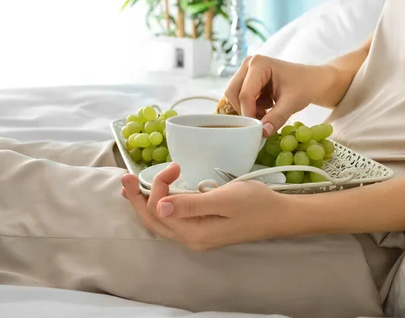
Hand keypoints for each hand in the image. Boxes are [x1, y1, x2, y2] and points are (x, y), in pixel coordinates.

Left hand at [121, 163, 289, 250]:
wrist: (280, 215)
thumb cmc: (256, 204)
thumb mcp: (224, 200)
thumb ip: (190, 204)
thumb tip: (159, 207)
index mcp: (193, 233)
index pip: (159, 210)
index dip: (158, 185)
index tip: (175, 165)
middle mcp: (191, 239)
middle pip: (153, 221)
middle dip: (136, 199)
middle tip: (124, 178)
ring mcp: (197, 236)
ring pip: (162, 221)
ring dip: (146, 203)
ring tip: (131, 187)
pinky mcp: (204, 229)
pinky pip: (175, 220)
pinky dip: (162, 206)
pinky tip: (160, 195)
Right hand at [224, 55, 323, 135]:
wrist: (313, 81)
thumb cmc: (305, 86)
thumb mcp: (292, 103)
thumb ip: (276, 118)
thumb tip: (262, 133)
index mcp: (258, 63)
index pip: (245, 93)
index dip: (249, 113)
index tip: (258, 129)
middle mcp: (248, 64)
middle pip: (232, 93)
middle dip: (245, 111)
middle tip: (260, 122)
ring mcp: (246, 72)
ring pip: (234, 97)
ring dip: (248, 110)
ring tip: (267, 115)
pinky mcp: (248, 80)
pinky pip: (240, 98)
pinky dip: (251, 108)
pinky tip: (267, 109)